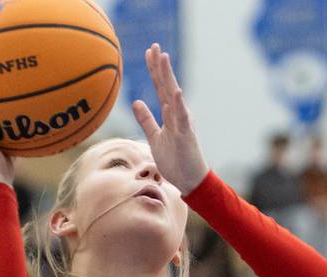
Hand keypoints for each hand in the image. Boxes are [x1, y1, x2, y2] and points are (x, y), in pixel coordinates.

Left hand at [131, 44, 208, 194]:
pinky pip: (182, 117)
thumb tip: (136, 102)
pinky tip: (177, 90)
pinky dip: (179, 103)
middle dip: (159, 66)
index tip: (148, 52)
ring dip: (168, 77)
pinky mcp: (186, 134)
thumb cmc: (175, 160)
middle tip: (154, 46)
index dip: (154, 70)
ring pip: (173, 95)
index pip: (160, 87)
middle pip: (166, 85)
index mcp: (170, 113)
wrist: (190, 180)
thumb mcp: (155, 137)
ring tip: (163, 58)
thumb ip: (146, 120)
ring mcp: (182, 122)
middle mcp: (177, 113)